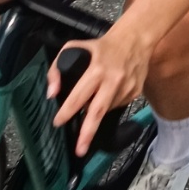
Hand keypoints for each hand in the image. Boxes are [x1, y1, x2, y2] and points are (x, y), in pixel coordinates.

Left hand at [47, 29, 149, 156]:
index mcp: (97, 69)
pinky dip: (109, 103)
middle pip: (97, 112)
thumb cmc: (102, 46)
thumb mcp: (75, 47)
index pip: (79, 96)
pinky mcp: (135, 93)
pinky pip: (117, 105)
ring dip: (97, 111)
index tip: (58, 122)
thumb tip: (52, 93)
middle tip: (79, 150)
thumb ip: (58, 68)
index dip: (67, 111)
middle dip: (87, 133)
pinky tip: (109, 91)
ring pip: (107, 109)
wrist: (136, 39)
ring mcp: (126, 88)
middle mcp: (113, 80)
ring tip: (97, 96)